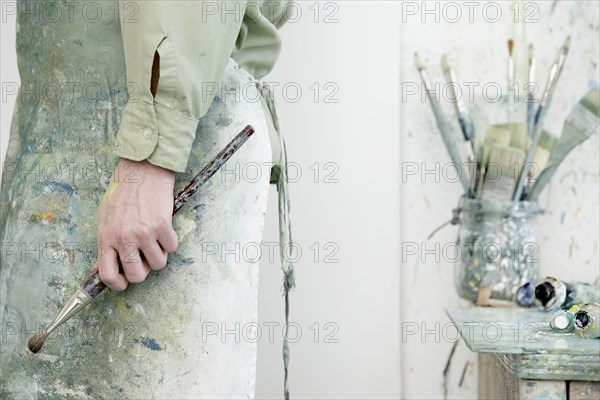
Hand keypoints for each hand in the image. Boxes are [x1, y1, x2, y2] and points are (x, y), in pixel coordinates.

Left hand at [93, 158, 178, 290]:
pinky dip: (170, 242)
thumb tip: (100, 269)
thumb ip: (105, 244)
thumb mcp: (105, 219)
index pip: (107, 274)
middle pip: (136, 275)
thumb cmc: (123, 194)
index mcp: (106, 237)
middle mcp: (124, 237)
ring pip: (158, 264)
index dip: (118, 284)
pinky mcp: (163, 225)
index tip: (125, 281)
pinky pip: (171, 248)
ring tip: (155, 240)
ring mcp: (144, 232)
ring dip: (159, 255)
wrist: (143, 172)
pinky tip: (164, 229)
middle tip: (144, 258)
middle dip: (142, 271)